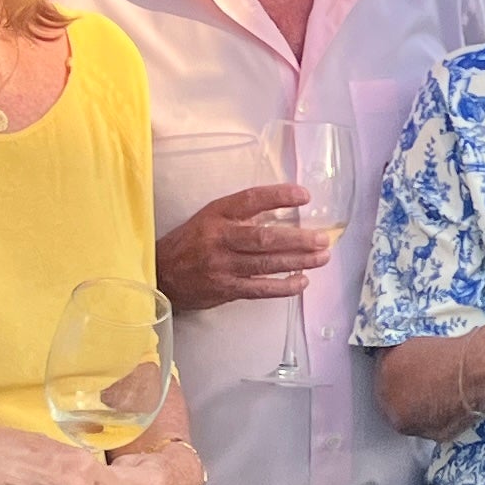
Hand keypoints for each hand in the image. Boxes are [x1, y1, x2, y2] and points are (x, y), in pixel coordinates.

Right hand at [156, 182, 332, 309]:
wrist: (161, 273)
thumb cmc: (191, 242)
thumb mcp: (210, 218)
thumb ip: (241, 215)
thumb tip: (281, 212)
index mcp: (217, 214)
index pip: (251, 200)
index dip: (279, 196)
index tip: (305, 195)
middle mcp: (220, 238)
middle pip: (264, 238)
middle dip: (298, 239)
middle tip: (323, 238)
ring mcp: (222, 266)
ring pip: (266, 263)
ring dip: (298, 261)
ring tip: (321, 257)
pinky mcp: (225, 289)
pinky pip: (260, 288)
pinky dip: (284, 286)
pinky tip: (302, 281)